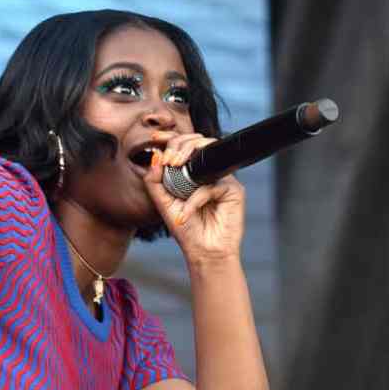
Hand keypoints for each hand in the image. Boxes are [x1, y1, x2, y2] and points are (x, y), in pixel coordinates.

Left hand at [143, 131, 245, 263]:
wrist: (204, 252)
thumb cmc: (187, 229)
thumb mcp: (164, 204)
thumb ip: (155, 182)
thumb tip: (155, 156)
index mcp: (191, 173)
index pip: (183, 147)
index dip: (170, 138)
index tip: (154, 137)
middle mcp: (208, 172)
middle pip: (197, 143)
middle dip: (179, 144)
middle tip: (167, 159)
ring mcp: (222, 178)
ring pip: (207, 155)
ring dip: (187, 156)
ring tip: (172, 166)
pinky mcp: (234, 190)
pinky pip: (211, 186)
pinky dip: (195, 200)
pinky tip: (185, 215)